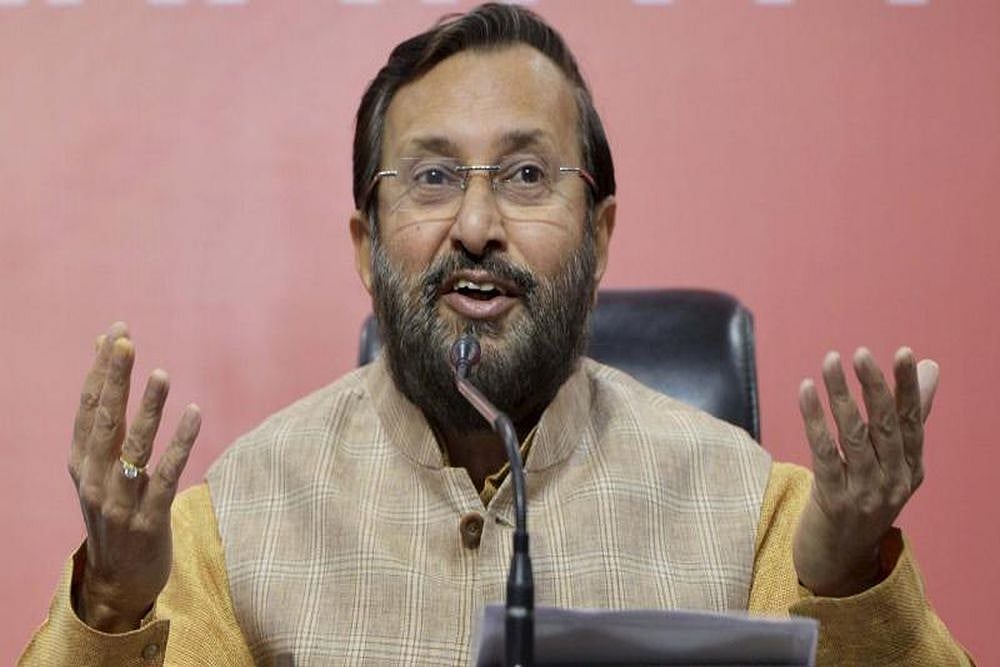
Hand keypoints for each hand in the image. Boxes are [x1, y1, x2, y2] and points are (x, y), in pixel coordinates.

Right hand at [69, 322, 200, 631]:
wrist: (120, 581)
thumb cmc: (116, 510)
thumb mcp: (101, 467)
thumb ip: (104, 418)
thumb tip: (102, 355)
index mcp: (81, 462)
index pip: (88, 407)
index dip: (101, 369)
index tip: (116, 332)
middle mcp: (95, 479)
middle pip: (104, 421)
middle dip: (114, 380)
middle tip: (126, 342)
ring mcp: (120, 502)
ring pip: (134, 448)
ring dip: (148, 409)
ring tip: (161, 374)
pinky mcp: (149, 521)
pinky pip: (166, 477)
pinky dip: (180, 445)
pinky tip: (194, 414)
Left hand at [793, 346, 938, 596]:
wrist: (837, 563)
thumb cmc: (861, 502)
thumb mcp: (890, 465)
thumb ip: (906, 417)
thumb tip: (931, 367)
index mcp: (910, 470)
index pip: (912, 421)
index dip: (908, 388)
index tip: (902, 353)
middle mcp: (894, 483)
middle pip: (885, 426)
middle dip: (874, 386)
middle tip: (861, 354)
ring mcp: (865, 495)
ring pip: (854, 436)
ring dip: (840, 395)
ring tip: (829, 362)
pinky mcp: (834, 502)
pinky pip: (824, 453)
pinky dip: (815, 419)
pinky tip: (805, 392)